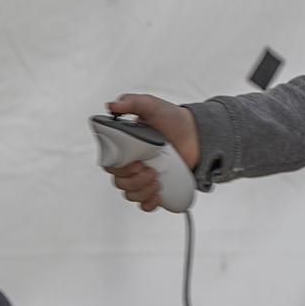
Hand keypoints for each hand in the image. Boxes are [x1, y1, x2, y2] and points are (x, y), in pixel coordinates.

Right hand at [103, 94, 199, 211]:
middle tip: (150, 169)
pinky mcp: (154, 187)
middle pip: (119, 181)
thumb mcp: (150, 105)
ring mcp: (142, 176)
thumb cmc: (171, 118)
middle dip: (134, 179)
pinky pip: (144, 203)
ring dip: (142, 190)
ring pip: (130, 194)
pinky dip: (148, 203)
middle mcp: (131, 162)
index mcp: (124, 146)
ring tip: (158, 180)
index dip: (118, 168)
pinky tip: (158, 195)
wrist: (194, 134)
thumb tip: (113, 105)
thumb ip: (132, 102)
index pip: (110, 163)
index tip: (134, 163)